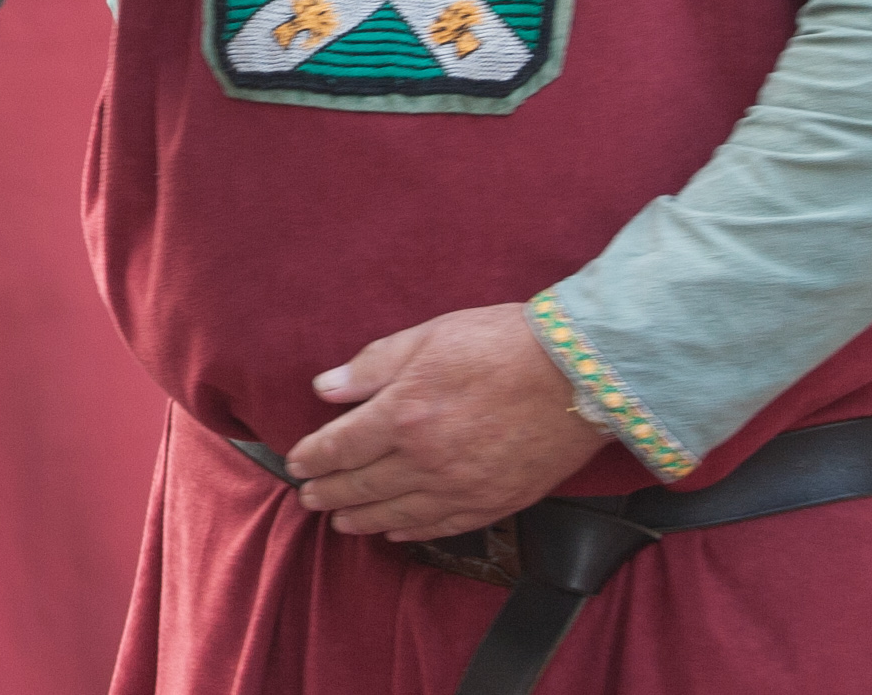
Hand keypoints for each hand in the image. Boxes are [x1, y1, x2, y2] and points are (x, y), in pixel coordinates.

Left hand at [281, 304, 610, 540]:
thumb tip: (325, 388)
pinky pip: (442, 526)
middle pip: (362, 485)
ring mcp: (462, 487)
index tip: (295, 463)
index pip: (341, 447)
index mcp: (403, 414)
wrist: (577, 374)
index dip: (313, 458)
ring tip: (339, 522)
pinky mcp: (495, 501)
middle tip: (307, 498)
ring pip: (397, 513)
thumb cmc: (499, 344)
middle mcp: (426, 460)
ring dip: (361, 519)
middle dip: (328, 493)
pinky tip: (395, 531)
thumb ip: (371, 366)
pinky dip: (412, 532)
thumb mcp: (425, 338)